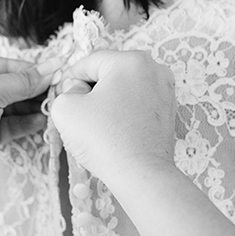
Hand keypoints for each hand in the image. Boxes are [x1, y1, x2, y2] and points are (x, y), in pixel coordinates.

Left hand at [0, 54, 59, 191]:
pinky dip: (28, 122)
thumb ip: (21, 81)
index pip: (4, 64)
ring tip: (55, 106)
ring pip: (14, 104)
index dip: (31, 69)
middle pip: (11, 84)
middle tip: (61, 90)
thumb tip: (52, 68)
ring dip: (35, 106)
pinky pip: (13, 123)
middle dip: (35, 88)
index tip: (57, 71)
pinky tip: (43, 120)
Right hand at [50, 50, 175, 180]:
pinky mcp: (169, 111)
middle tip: (81, 115)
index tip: (66, 99)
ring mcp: (166, 90)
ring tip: (99, 126)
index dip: (71, 79)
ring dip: (107, 103)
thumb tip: (79, 92)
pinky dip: (124, 114)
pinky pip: (137, 104)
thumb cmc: (105, 140)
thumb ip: (65, 90)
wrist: (140, 174)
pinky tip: (115, 132)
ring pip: (123, 90)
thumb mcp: (66, 109)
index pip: (89, 62)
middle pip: (109, 74)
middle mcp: (154, 69)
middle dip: (91, 91)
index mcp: (131, 61)